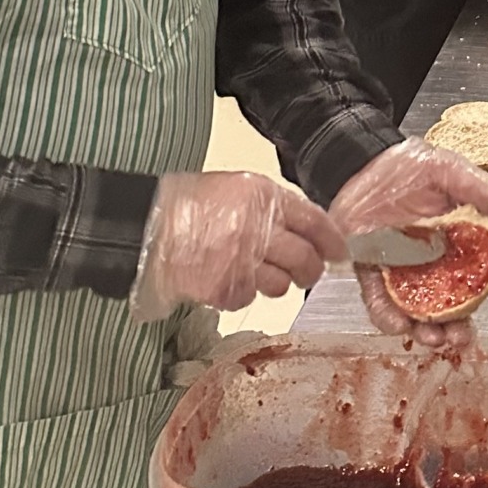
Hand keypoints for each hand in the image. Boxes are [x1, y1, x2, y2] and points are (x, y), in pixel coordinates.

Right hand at [131, 171, 346, 320]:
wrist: (148, 228)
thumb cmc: (190, 205)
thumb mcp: (238, 189)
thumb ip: (274, 207)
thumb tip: (306, 230)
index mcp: (264, 197)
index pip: (314, 221)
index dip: (331, 240)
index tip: (339, 252)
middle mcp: (259, 228)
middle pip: (305, 259)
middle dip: (311, 271)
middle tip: (308, 274)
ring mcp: (243, 261)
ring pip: (281, 285)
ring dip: (275, 284)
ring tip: (254, 272)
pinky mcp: (226, 289)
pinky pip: (250, 298)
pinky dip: (243, 293)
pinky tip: (227, 278)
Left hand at [329, 141, 487, 350]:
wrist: (357, 165)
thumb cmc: (405, 167)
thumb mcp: (444, 168)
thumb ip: (476, 186)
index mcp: (461, 240)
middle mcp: (437, 264)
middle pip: (458, 304)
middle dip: (463, 326)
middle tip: (461, 335)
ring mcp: (406, 274)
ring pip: (422, 313)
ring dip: (429, 332)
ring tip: (432, 339)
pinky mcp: (374, 275)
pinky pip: (381, 303)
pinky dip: (388, 317)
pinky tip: (397, 324)